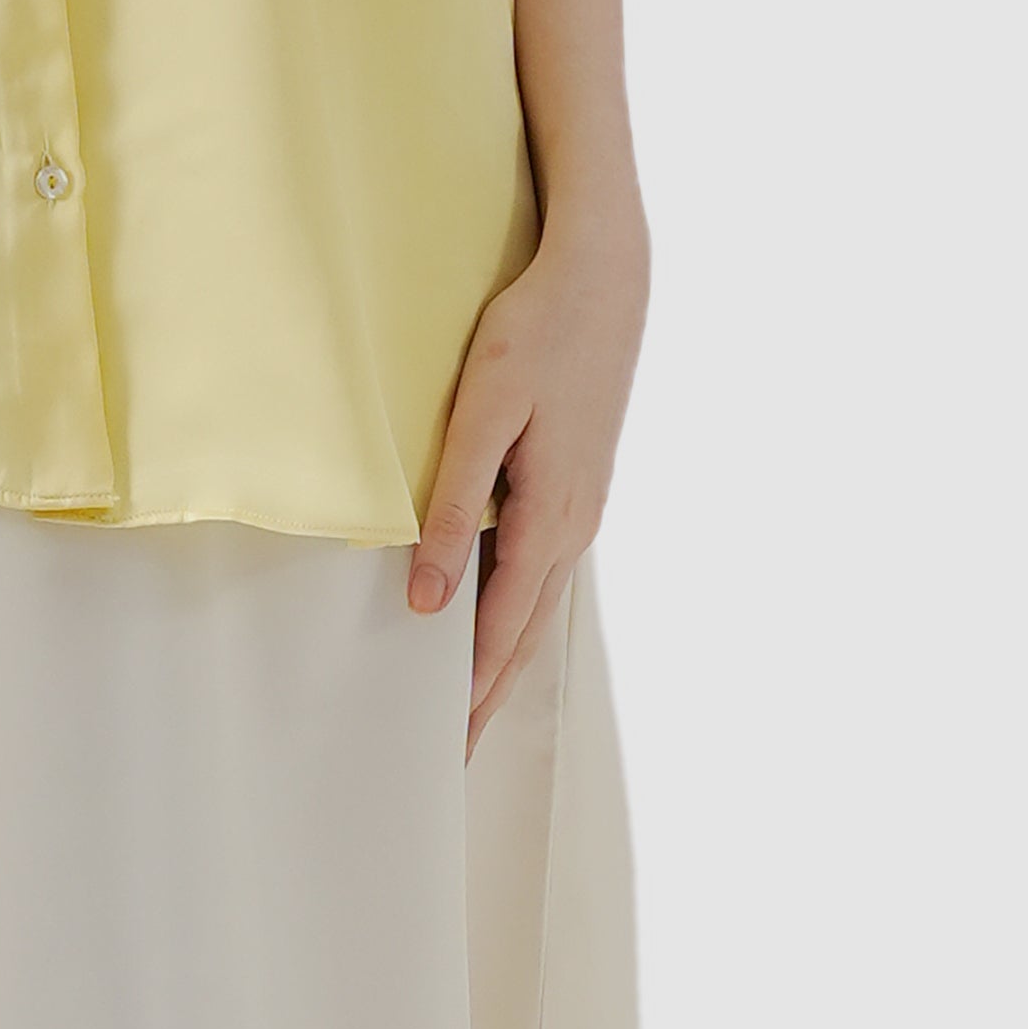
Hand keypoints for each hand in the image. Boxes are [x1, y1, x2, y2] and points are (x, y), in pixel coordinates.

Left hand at [407, 193, 645, 748]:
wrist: (604, 275)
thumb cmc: (537, 333)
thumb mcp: (483, 416)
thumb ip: (450, 508)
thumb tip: (423, 598)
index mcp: (549, 519)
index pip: (501, 631)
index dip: (470, 693)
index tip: (446, 747)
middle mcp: (575, 526)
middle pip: (525, 634)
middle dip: (489, 696)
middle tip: (454, 753)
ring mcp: (583, 507)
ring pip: (539, 604)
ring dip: (506, 658)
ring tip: (471, 703)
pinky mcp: (578, 485)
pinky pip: (544, 570)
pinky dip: (519, 610)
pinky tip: (498, 617)